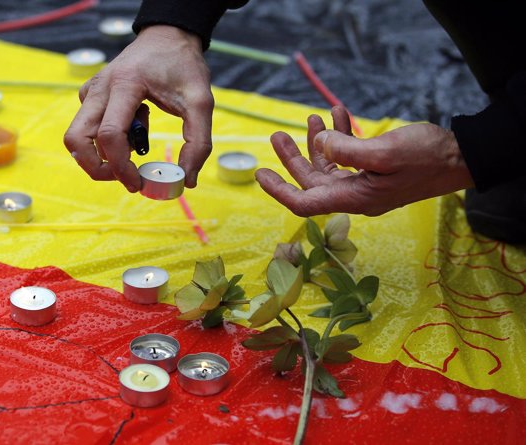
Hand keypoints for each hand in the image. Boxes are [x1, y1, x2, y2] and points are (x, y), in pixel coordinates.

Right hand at [63, 25, 213, 191]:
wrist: (168, 36)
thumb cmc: (183, 65)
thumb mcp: (201, 102)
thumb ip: (198, 142)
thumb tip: (187, 180)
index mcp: (125, 85)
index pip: (109, 135)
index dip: (120, 167)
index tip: (138, 183)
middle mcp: (100, 87)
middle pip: (77, 139)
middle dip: (97, 168)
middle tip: (125, 176)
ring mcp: (91, 90)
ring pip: (76, 135)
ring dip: (99, 154)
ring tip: (133, 145)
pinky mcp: (90, 94)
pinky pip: (86, 126)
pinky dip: (104, 139)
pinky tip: (132, 126)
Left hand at [256, 106, 474, 216]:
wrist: (462, 158)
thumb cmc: (427, 157)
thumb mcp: (385, 151)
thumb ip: (347, 149)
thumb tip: (319, 143)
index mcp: (354, 198)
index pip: (305, 203)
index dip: (279, 191)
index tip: (260, 174)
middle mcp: (355, 195)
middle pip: (311, 181)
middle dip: (292, 157)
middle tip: (277, 135)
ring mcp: (365, 184)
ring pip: (328, 166)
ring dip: (316, 142)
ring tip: (310, 117)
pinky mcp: (375, 172)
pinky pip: (348, 157)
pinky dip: (341, 136)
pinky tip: (340, 114)